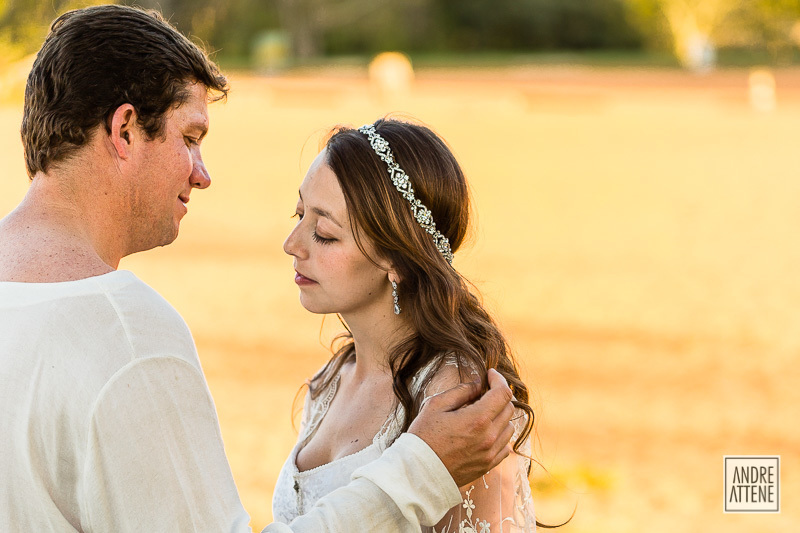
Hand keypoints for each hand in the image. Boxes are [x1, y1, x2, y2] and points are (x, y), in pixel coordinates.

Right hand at [408, 368, 514, 486]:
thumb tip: (478, 383)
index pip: (502, 393)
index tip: (490, 374)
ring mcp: (490, 453)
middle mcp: (489, 437)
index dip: (499, 379)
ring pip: (509, 427)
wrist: (418, 473)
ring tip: (481, 413)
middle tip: (482, 393)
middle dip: (498, 396)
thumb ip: (461, 391)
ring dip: (500, 416)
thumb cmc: (423, 437)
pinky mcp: (488, 465)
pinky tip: (484, 432)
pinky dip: (499, 435)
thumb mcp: (436, 406)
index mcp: (477, 419)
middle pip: (509, 409)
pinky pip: (505, 446)